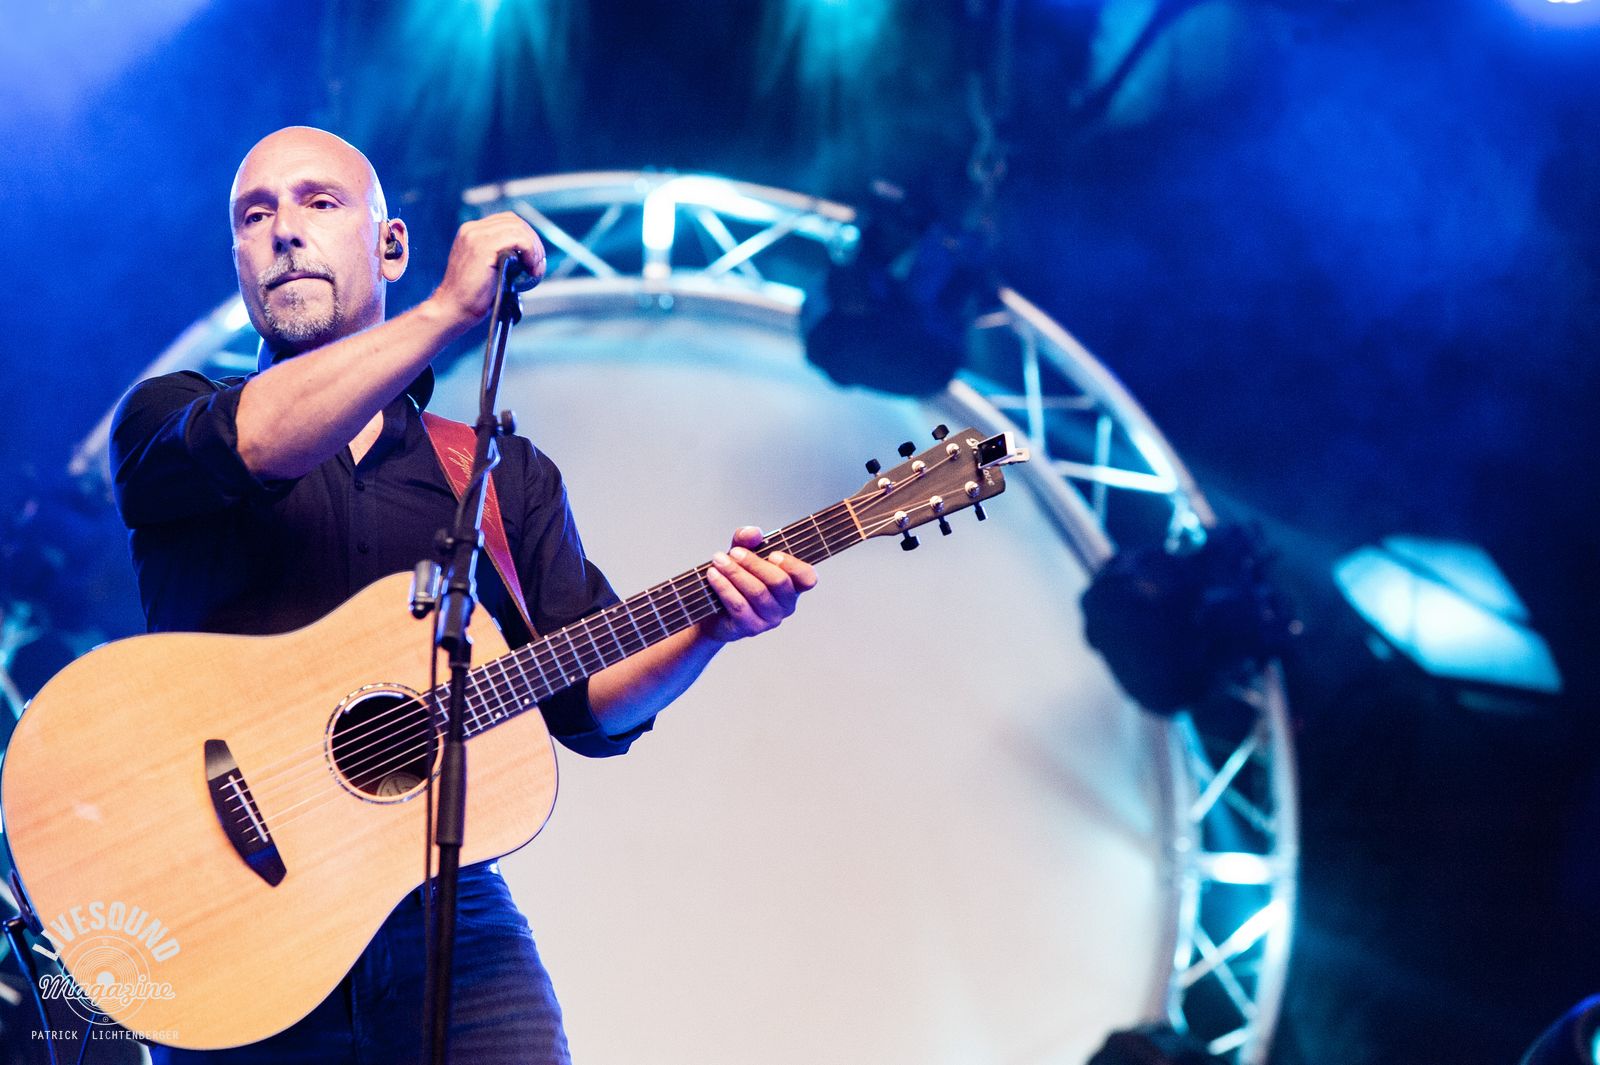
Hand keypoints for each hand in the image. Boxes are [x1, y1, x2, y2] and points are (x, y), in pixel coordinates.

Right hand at [429, 211, 546, 327]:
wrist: (453, 309)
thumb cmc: (472, 297)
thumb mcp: (488, 269)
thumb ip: (501, 256)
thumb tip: (528, 257)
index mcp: (471, 232)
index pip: (507, 221)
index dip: (526, 236)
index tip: (534, 258)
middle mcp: (472, 230)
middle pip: (514, 222)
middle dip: (533, 241)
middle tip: (538, 264)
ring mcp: (476, 236)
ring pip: (518, 229)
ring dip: (534, 248)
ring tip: (535, 269)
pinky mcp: (483, 247)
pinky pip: (518, 240)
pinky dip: (531, 252)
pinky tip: (531, 269)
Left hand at [702, 526, 817, 643]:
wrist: (712, 608)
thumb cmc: (736, 577)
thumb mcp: (741, 553)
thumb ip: (747, 540)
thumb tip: (754, 532)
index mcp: (793, 585)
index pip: (808, 578)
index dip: (793, 565)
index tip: (772, 554)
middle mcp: (787, 605)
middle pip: (779, 581)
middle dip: (754, 563)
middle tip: (733, 552)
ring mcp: (771, 619)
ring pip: (757, 592)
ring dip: (735, 573)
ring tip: (718, 560)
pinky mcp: (751, 628)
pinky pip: (739, 605)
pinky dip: (724, 587)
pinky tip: (713, 575)